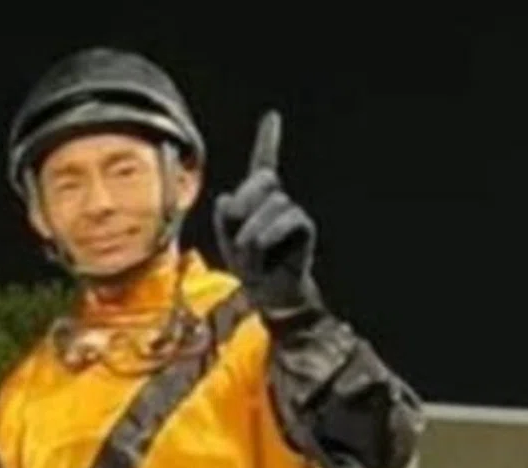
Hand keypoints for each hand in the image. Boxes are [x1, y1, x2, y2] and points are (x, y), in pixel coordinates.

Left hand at [213, 111, 321, 323]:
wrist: (268, 291)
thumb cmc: (247, 265)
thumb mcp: (227, 240)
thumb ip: (224, 217)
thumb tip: (227, 197)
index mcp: (256, 199)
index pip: (263, 163)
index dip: (268, 140)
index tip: (273, 116)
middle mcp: (277, 198)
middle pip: (260, 181)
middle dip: (243, 210)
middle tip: (239, 242)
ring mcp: (291, 210)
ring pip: (267, 208)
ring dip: (250, 238)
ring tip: (252, 258)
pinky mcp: (303, 225)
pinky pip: (283, 221)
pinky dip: (267, 239)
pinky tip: (265, 256)